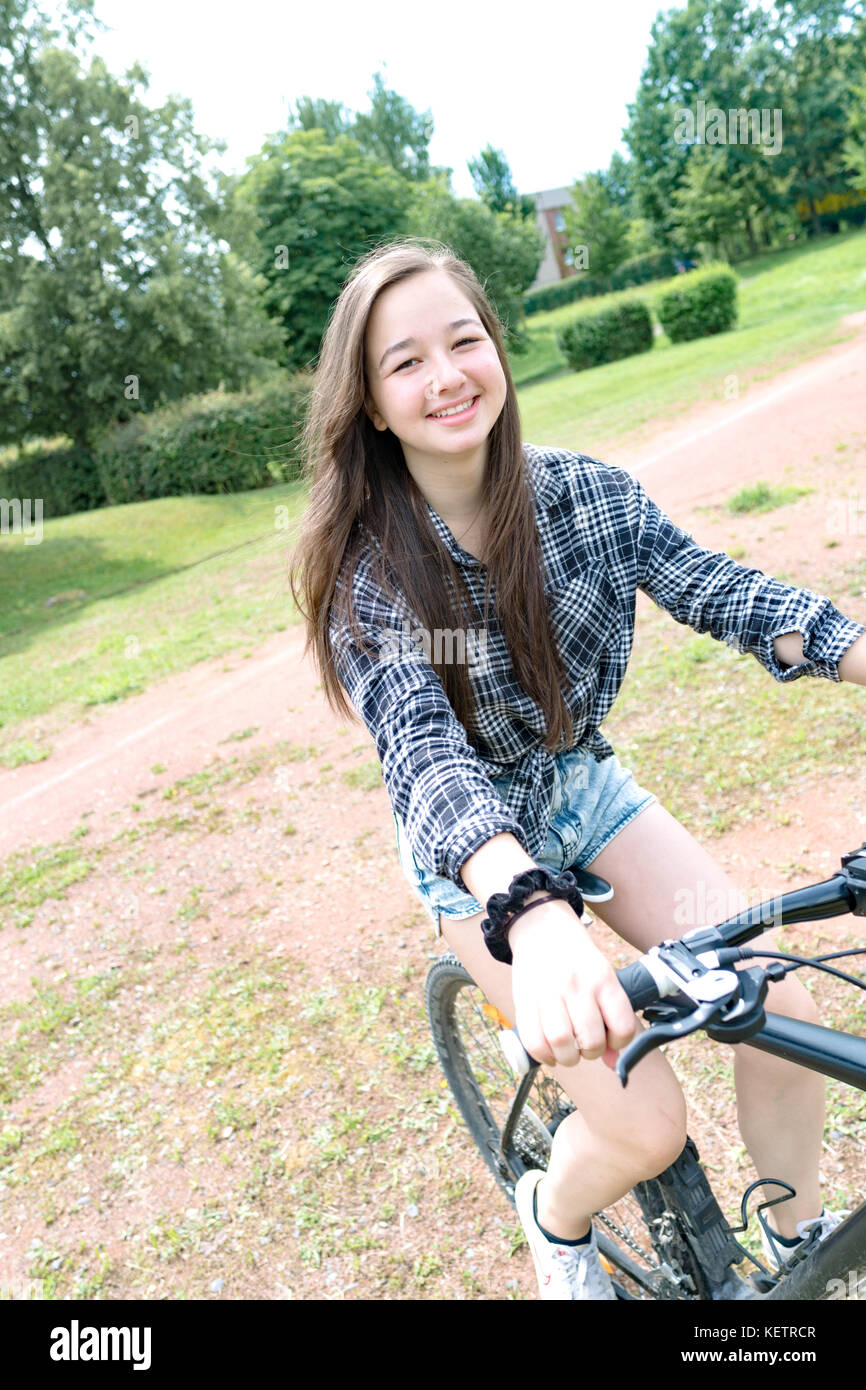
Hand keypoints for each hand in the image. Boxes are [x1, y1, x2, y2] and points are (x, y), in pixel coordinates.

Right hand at [508, 898, 635, 1069]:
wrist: (541, 927)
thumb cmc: (577, 960)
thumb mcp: (602, 977)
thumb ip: (610, 1018)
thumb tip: (611, 1062)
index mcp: (603, 979)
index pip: (623, 1027)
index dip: (619, 1043)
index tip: (610, 1039)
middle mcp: (577, 985)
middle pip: (591, 1040)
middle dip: (591, 1053)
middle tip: (585, 1046)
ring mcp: (549, 993)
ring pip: (562, 1043)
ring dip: (567, 1057)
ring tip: (567, 1050)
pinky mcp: (524, 1000)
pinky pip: (534, 1041)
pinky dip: (543, 1055)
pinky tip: (549, 1051)